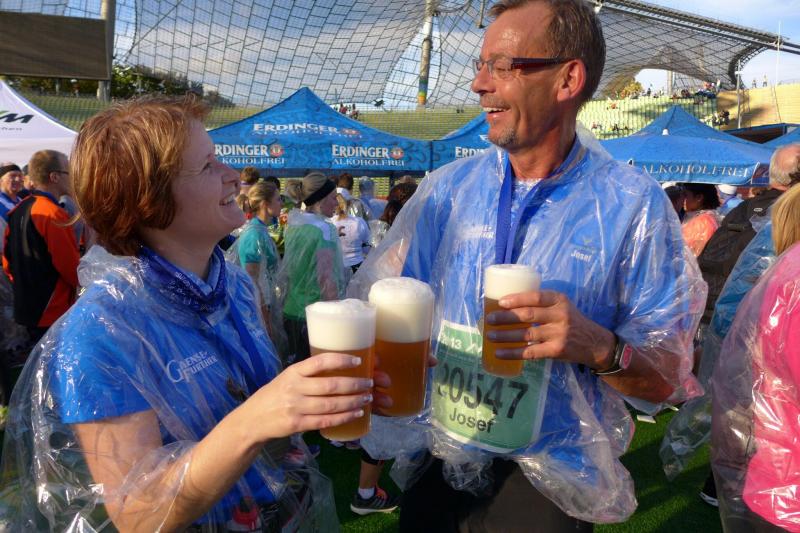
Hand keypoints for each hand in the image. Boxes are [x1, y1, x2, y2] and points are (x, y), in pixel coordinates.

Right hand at [243, 352, 389, 440]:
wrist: (253, 419)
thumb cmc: (275, 395)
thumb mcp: (287, 377)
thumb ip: (308, 374)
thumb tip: (340, 367)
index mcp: (293, 372)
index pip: (319, 362)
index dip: (341, 360)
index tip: (358, 361)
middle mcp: (294, 388)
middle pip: (330, 385)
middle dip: (354, 385)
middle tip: (369, 383)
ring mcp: (296, 407)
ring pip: (331, 404)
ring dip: (353, 402)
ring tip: (367, 398)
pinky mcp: (297, 424)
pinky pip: (325, 420)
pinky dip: (343, 417)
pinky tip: (356, 414)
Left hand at [485, 290, 614, 369]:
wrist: (594, 343)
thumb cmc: (571, 321)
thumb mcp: (562, 306)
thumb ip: (542, 303)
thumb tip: (507, 304)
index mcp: (559, 300)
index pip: (536, 297)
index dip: (516, 299)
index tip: (500, 302)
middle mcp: (560, 315)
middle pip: (528, 315)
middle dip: (506, 317)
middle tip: (489, 319)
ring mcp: (558, 334)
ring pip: (526, 334)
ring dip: (505, 335)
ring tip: (490, 336)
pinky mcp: (556, 351)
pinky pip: (530, 352)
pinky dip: (512, 353)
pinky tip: (499, 353)